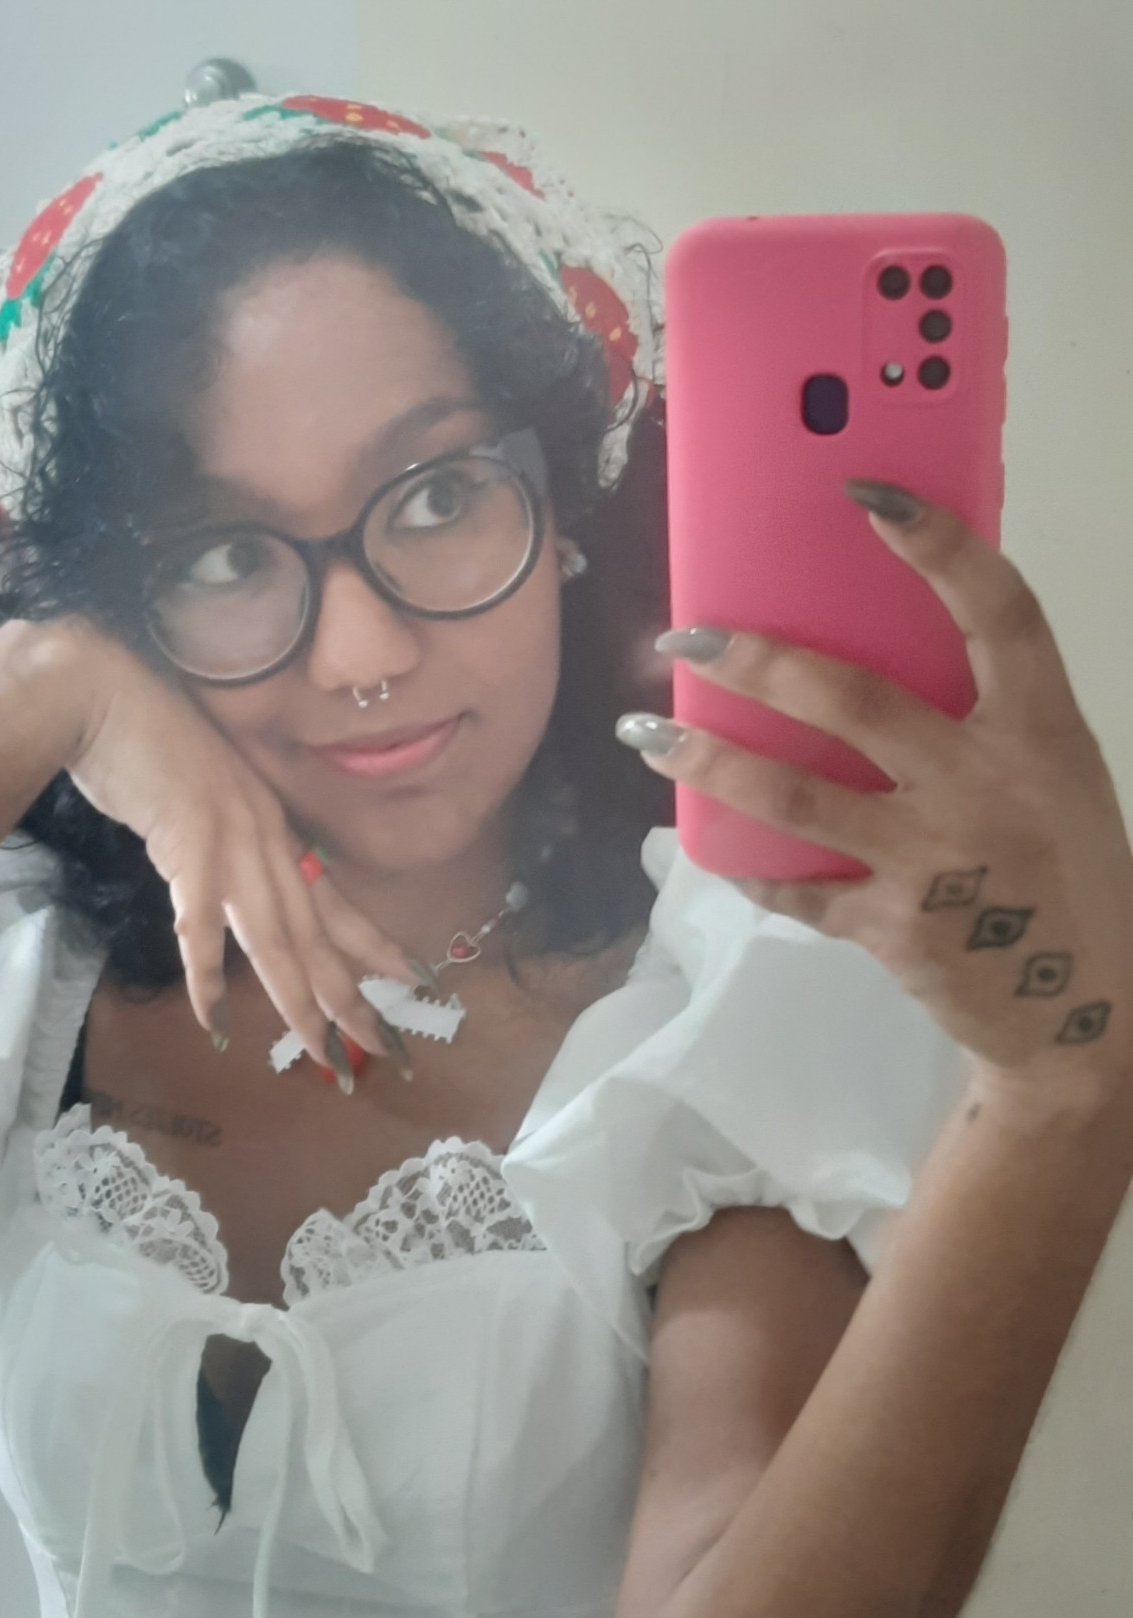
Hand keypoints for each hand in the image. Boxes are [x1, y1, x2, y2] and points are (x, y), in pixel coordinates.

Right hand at [16, 618, 417, 1066]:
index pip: (333, 900)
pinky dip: (207, 975)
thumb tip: (230, 885)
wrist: (104, 694)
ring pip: (275, 941)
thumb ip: (224, 845)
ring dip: (297, 1003)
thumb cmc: (145, 744)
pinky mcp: (187, 848)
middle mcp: (266, 840)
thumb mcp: (204, 801)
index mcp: (273, 829)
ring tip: (320, 1055)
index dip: (373, 944)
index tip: (415, 980)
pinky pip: (201, 926)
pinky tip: (216, 1021)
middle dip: (349, 998)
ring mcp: (232, 844)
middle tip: (382, 1051)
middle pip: (316, 936)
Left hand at [622, 489, 1132, 1100]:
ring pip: (794, 794)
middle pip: (852, 699)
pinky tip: (702, 841)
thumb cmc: (1065, 875)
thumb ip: (983, 719)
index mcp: (1041, 731)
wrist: (1084, 1014)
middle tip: (684, 633)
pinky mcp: (891, 928)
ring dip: (707, 759)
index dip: (937, 545)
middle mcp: (984, 785)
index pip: (999, 611)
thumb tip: (866, 651)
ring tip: (645, 732)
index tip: (868, 491)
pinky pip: (795, 888)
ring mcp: (932, 860)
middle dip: (754, 659)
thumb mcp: (1053, 779)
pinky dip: (746, 864)